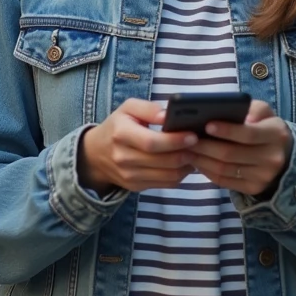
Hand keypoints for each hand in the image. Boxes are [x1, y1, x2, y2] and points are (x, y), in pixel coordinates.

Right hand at [77, 98, 197, 195]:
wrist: (96, 153)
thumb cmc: (117, 126)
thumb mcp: (128, 109)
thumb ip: (148, 108)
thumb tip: (167, 115)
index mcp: (121, 134)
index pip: (152, 142)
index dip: (174, 141)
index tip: (192, 136)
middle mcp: (123, 158)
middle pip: (162, 161)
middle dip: (185, 154)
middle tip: (199, 144)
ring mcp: (129, 176)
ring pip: (168, 176)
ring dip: (186, 166)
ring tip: (194, 153)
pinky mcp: (136, 187)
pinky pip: (165, 184)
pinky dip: (179, 175)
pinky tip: (184, 164)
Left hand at [184, 99, 292, 197]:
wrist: (283, 155)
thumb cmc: (264, 126)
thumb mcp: (264, 112)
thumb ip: (252, 108)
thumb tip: (237, 116)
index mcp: (276, 134)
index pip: (248, 133)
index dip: (226, 130)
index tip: (206, 125)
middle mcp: (272, 158)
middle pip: (231, 154)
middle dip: (205, 146)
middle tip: (187, 138)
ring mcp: (263, 177)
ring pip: (224, 169)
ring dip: (201, 159)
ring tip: (186, 149)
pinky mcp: (253, 188)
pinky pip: (224, 181)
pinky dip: (207, 171)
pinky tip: (197, 161)